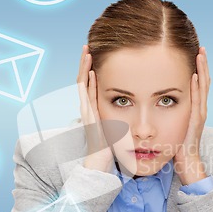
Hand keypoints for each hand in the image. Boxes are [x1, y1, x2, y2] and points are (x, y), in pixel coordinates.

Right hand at [76, 45, 113, 172]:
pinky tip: (89, 74)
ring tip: (87, 53)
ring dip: (84, 69)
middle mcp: (88, 108)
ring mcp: (87, 113)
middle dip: (85, 64)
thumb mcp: (116, 127)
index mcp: (95, 109)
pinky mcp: (89, 119)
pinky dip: (87, 86)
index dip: (91, 69)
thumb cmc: (110, 149)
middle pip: (84, 80)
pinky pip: (86, 99)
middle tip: (88, 47)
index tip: (95, 55)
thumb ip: (119, 116)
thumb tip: (130, 110)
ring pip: (82, 86)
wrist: (100, 164)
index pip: (91, 84)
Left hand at [173, 46, 210, 184]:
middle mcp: (200, 109)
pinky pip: (198, 100)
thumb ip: (170, 113)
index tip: (194, 54)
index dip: (198, 69)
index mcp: (194, 108)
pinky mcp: (196, 120)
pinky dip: (198, 87)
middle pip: (203, 81)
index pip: (197, 84)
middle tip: (200, 48)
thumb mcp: (173, 124)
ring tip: (200, 55)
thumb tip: (159, 104)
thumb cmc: (178, 145)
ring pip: (203, 87)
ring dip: (202, 70)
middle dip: (202, 64)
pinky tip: (195, 75)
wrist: (186, 162)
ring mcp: (200, 114)